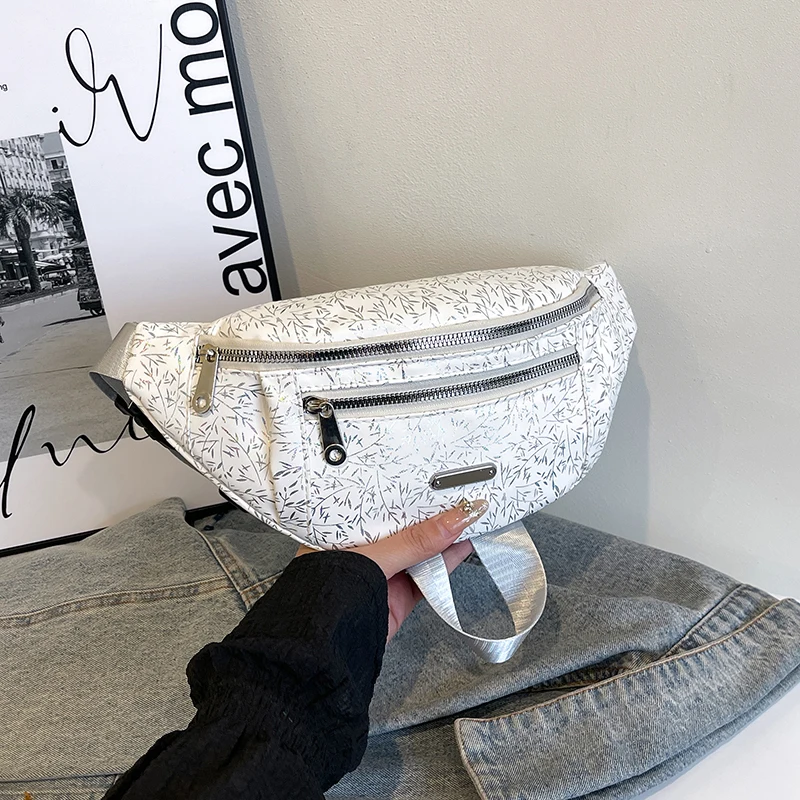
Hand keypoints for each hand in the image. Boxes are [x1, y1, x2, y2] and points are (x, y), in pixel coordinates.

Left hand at [296, 499, 488, 639]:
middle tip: (463, 492)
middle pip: (404, 525)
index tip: (438, 478)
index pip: (380, 502)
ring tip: (471, 515)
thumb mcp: (373, 558)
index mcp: (343, 529)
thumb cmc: (326, 600)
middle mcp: (362, 549)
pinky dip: (447, 561)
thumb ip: (415, 541)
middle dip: (432, 512)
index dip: (410, 491)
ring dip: (445, 536)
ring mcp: (381, 572)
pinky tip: (464, 545)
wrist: (324, 655)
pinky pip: (428, 574)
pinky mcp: (398, 595)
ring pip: (420, 549)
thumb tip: (455, 519)